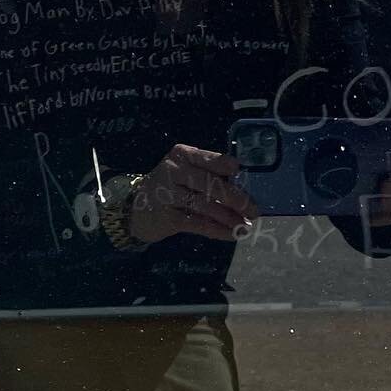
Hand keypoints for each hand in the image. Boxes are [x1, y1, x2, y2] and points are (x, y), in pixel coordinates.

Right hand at [127, 145, 256, 245]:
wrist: (138, 207)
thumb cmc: (172, 187)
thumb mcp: (186, 172)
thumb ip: (209, 175)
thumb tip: (243, 191)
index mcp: (183, 155)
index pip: (206, 158)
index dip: (223, 164)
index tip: (237, 170)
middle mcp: (174, 171)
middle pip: (209, 184)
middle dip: (235, 198)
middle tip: (253, 210)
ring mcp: (169, 194)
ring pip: (206, 206)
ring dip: (229, 218)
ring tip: (245, 226)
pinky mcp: (168, 217)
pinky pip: (198, 224)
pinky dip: (218, 230)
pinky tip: (232, 235)